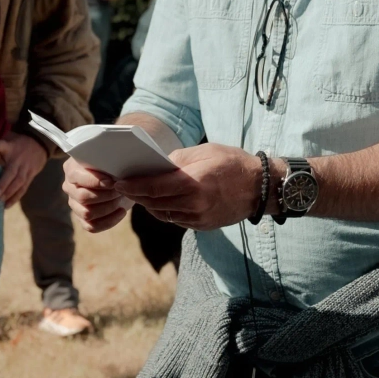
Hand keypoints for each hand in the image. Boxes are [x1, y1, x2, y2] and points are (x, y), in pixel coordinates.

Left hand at [0, 131, 49, 206]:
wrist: (40, 143)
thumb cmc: (19, 143)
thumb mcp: (9, 139)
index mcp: (11, 149)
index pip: (2, 145)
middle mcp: (19, 161)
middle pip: (12, 173)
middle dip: (4, 184)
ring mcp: (26, 169)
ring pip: (19, 183)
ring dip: (10, 194)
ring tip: (1, 202)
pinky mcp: (31, 176)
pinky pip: (24, 188)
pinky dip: (16, 197)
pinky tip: (8, 204)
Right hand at [64, 157, 131, 232]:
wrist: (121, 180)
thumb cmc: (114, 166)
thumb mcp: (110, 160)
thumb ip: (107, 161)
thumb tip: (112, 174)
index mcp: (71, 169)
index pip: (77, 177)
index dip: (95, 181)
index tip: (112, 182)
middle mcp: (69, 187)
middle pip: (83, 197)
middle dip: (106, 195)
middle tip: (120, 190)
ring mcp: (75, 204)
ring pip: (87, 213)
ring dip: (109, 207)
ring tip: (121, 198)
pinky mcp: (83, 219)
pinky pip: (92, 226)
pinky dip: (109, 221)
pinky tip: (121, 211)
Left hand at [113, 143, 261, 230]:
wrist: (260, 188)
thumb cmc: (233, 163)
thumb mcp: (205, 151)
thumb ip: (178, 159)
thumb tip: (157, 167)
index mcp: (193, 184)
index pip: (153, 187)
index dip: (132, 186)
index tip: (118, 183)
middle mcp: (194, 205)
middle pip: (154, 202)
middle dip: (136, 195)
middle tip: (123, 187)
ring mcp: (198, 218)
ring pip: (163, 214)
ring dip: (149, 204)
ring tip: (139, 193)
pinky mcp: (202, 226)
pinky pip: (176, 220)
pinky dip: (165, 210)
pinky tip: (160, 201)